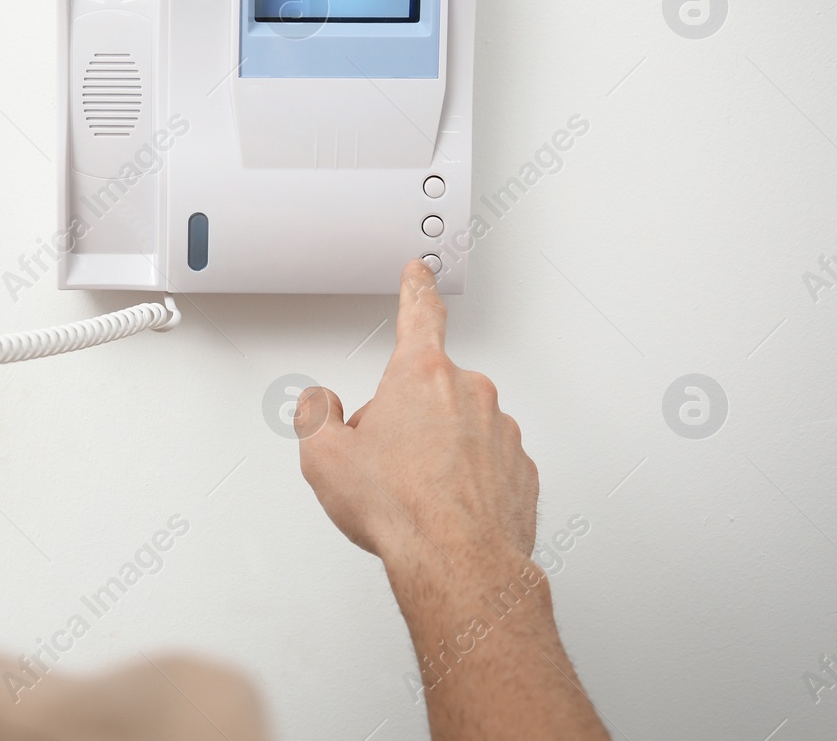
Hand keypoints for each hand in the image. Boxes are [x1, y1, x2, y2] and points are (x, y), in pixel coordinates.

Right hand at [294, 259, 537, 577]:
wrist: (458, 564)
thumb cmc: (402, 511)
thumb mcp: (324, 458)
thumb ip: (316, 416)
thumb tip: (321, 405)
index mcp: (420, 376)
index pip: (418, 314)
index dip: (415, 289)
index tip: (419, 272)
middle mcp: (469, 393)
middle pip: (428, 389)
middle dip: (405, 416)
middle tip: (385, 460)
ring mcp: (501, 432)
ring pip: (459, 428)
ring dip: (437, 450)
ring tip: (415, 493)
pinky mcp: (520, 470)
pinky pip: (486, 463)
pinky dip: (467, 479)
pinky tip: (444, 508)